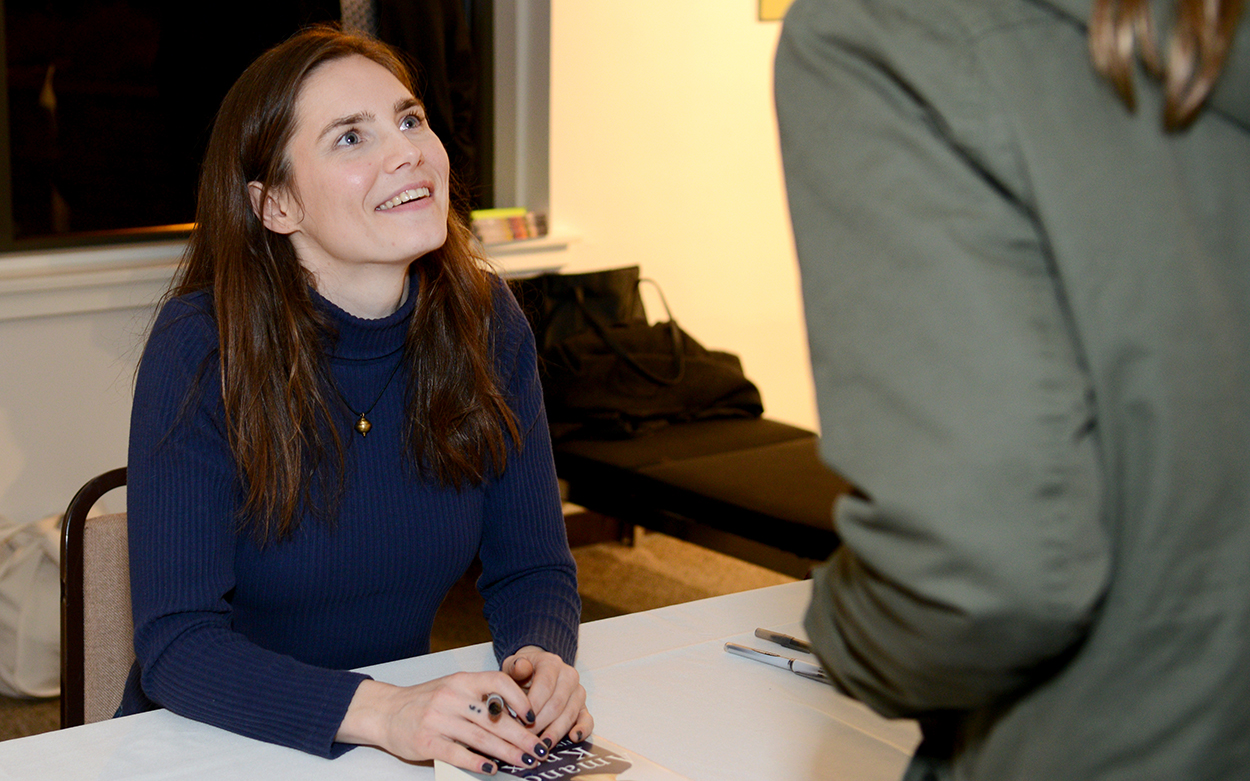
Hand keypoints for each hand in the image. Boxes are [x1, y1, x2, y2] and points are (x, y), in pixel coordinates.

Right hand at [336, 672, 553, 774]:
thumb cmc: (425, 701)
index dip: (519, 698)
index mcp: (461, 681)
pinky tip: (491, 768)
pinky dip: (476, 762)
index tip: (533, 716)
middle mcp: (451, 697)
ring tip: (524, 761)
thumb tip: (517, 716)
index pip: (498, 682)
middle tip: (539, 749)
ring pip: (481, 737)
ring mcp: (438, 719)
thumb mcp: (452, 689)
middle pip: (494, 718)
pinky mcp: (426, 741)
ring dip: (506, 752)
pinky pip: (457, 753)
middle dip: (521, 736)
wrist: (385, 711)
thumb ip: (480, 697)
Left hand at [502, 645, 593, 746]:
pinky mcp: (583, 707)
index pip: (545, 686)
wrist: (535, 672)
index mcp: (552, 663)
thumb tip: (521, 667)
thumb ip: (516, 667)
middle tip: (526, 736)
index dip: (533, 705)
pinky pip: (587, 719)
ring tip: (541, 744)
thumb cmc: (522, 672)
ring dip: (555, 731)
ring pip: (569, 714)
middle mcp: (569, 676)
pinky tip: (573, 737)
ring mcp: (578, 692)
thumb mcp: (513, 666)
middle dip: (540, 722)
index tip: (519, 720)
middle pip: (557, 703)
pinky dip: (582, 730)